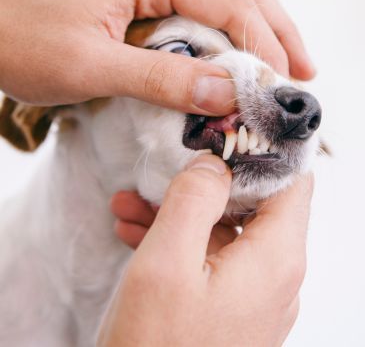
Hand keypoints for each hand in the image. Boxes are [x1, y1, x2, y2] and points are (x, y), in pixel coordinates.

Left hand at [0, 0, 313, 114]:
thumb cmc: (22, 42)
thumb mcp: (93, 67)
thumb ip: (162, 78)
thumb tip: (227, 92)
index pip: (229, 2)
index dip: (263, 44)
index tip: (280, 85)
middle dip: (276, 27)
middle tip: (303, 69)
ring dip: (258, 25)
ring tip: (283, 60)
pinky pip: (196, 6)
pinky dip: (226, 30)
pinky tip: (235, 52)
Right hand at [99, 155, 312, 345]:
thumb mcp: (167, 262)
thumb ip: (194, 198)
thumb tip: (214, 162)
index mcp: (275, 258)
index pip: (292, 182)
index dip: (263, 152)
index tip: (225, 134)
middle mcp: (276, 275)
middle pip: (252, 204)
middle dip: (203, 184)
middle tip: (163, 173)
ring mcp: (254, 293)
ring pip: (223, 230)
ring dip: (180, 213)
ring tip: (132, 204)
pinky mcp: (231, 306)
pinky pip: (211, 258)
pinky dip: (179, 241)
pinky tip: (136, 233)